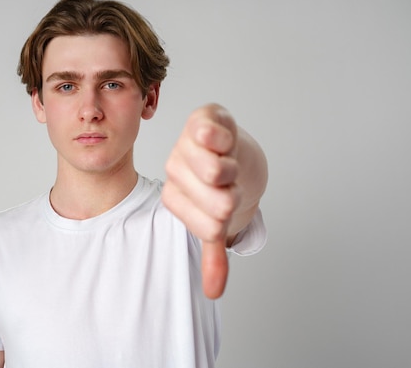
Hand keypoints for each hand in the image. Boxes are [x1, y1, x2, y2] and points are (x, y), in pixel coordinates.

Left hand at [162, 104, 239, 298]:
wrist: (234, 147)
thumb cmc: (222, 185)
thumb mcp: (217, 220)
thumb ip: (213, 253)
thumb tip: (214, 293)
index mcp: (173, 198)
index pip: (212, 228)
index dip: (230, 216)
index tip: (223, 202)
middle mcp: (173, 171)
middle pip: (221, 203)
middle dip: (236, 193)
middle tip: (229, 182)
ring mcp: (184, 144)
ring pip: (219, 172)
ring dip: (236, 169)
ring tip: (228, 161)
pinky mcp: (201, 118)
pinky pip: (213, 135)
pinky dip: (228, 141)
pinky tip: (225, 140)